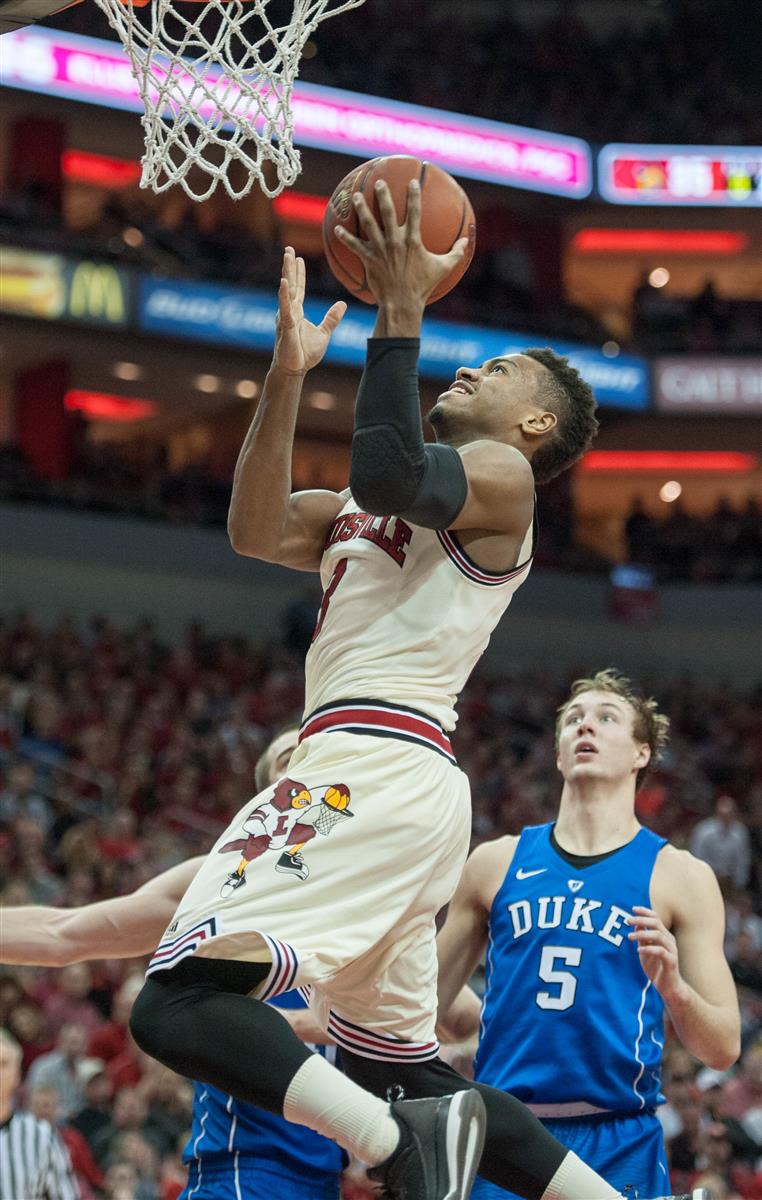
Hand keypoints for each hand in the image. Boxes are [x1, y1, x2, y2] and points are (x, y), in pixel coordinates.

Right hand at [273, 246, 345, 375]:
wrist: (295, 369)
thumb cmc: (306, 353)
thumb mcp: (324, 333)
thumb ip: (332, 318)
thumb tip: (343, 304)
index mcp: (297, 312)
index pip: (298, 288)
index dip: (298, 273)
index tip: (297, 257)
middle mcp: (289, 311)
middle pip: (291, 284)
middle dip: (289, 266)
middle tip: (288, 248)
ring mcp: (286, 317)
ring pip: (287, 291)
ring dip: (287, 273)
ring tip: (286, 257)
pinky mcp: (285, 326)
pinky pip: (285, 308)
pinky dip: (284, 295)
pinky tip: (284, 282)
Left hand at [336, 178, 468, 308]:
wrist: (403, 302)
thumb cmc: (423, 286)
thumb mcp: (444, 268)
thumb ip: (456, 253)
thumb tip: (467, 241)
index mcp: (413, 240)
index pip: (415, 211)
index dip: (414, 195)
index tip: (412, 182)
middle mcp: (395, 240)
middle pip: (387, 212)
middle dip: (383, 195)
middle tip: (379, 183)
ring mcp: (380, 249)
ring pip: (368, 224)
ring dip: (361, 208)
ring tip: (356, 196)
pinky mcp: (369, 260)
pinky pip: (355, 246)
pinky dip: (345, 237)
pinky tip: (336, 228)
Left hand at [628, 905, 683, 1001]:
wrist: (668, 987)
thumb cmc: (656, 967)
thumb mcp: (644, 950)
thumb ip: (642, 938)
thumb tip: (636, 924)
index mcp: (663, 935)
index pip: (656, 918)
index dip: (645, 912)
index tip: (633, 909)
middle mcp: (669, 940)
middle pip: (656, 923)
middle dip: (641, 920)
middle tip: (627, 921)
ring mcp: (672, 950)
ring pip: (658, 935)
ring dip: (642, 934)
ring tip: (629, 937)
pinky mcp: (672, 961)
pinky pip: (660, 951)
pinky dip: (649, 948)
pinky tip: (638, 950)